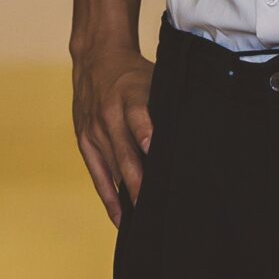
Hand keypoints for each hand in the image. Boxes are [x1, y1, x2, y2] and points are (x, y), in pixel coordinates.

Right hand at [71, 38, 154, 225]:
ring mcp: (94, 129)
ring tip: (144, 221)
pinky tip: (121, 218)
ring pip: (112, 168)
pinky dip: (108, 197)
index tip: (153, 151)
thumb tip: (195, 137)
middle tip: (153, 206)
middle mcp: (108, 115)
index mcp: (129, 96)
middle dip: (138, 181)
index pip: (138, 116)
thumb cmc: (135, 74)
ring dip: (127, 194)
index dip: (146, 134)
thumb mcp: (154, 80)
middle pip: (124, 152)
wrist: (96, 58)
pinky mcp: (83, 140)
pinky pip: (97, 173)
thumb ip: (167, 108)